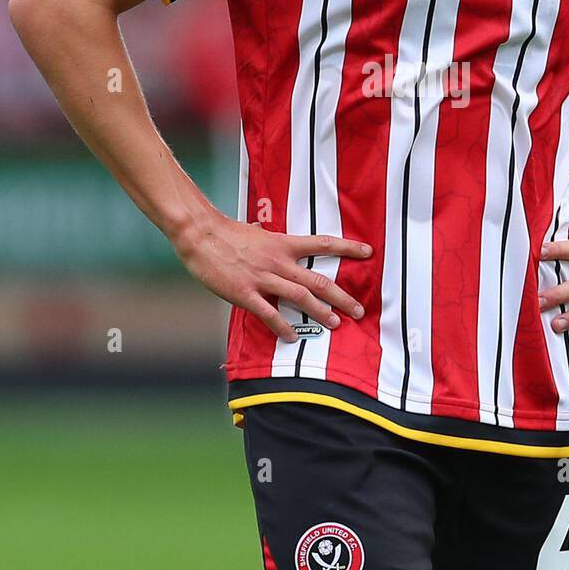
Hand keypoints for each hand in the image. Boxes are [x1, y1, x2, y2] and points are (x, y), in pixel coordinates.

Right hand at [171, 207, 371, 341]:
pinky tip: (292, 337)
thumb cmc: (227, 233)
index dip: (347, 247)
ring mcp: (263, 278)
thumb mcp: (256, 232)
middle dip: (341, 296)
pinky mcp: (246, 293)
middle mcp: (279, 261)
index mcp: (284, 244)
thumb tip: (268, 232)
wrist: (201, 236)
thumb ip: (268, 238)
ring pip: (301, 297)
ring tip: (336, 324)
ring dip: (320, 312)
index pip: (323, 243)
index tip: (368, 252)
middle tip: (359, 310)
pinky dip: (283, 327)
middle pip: (318, 280)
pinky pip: (269, 314)